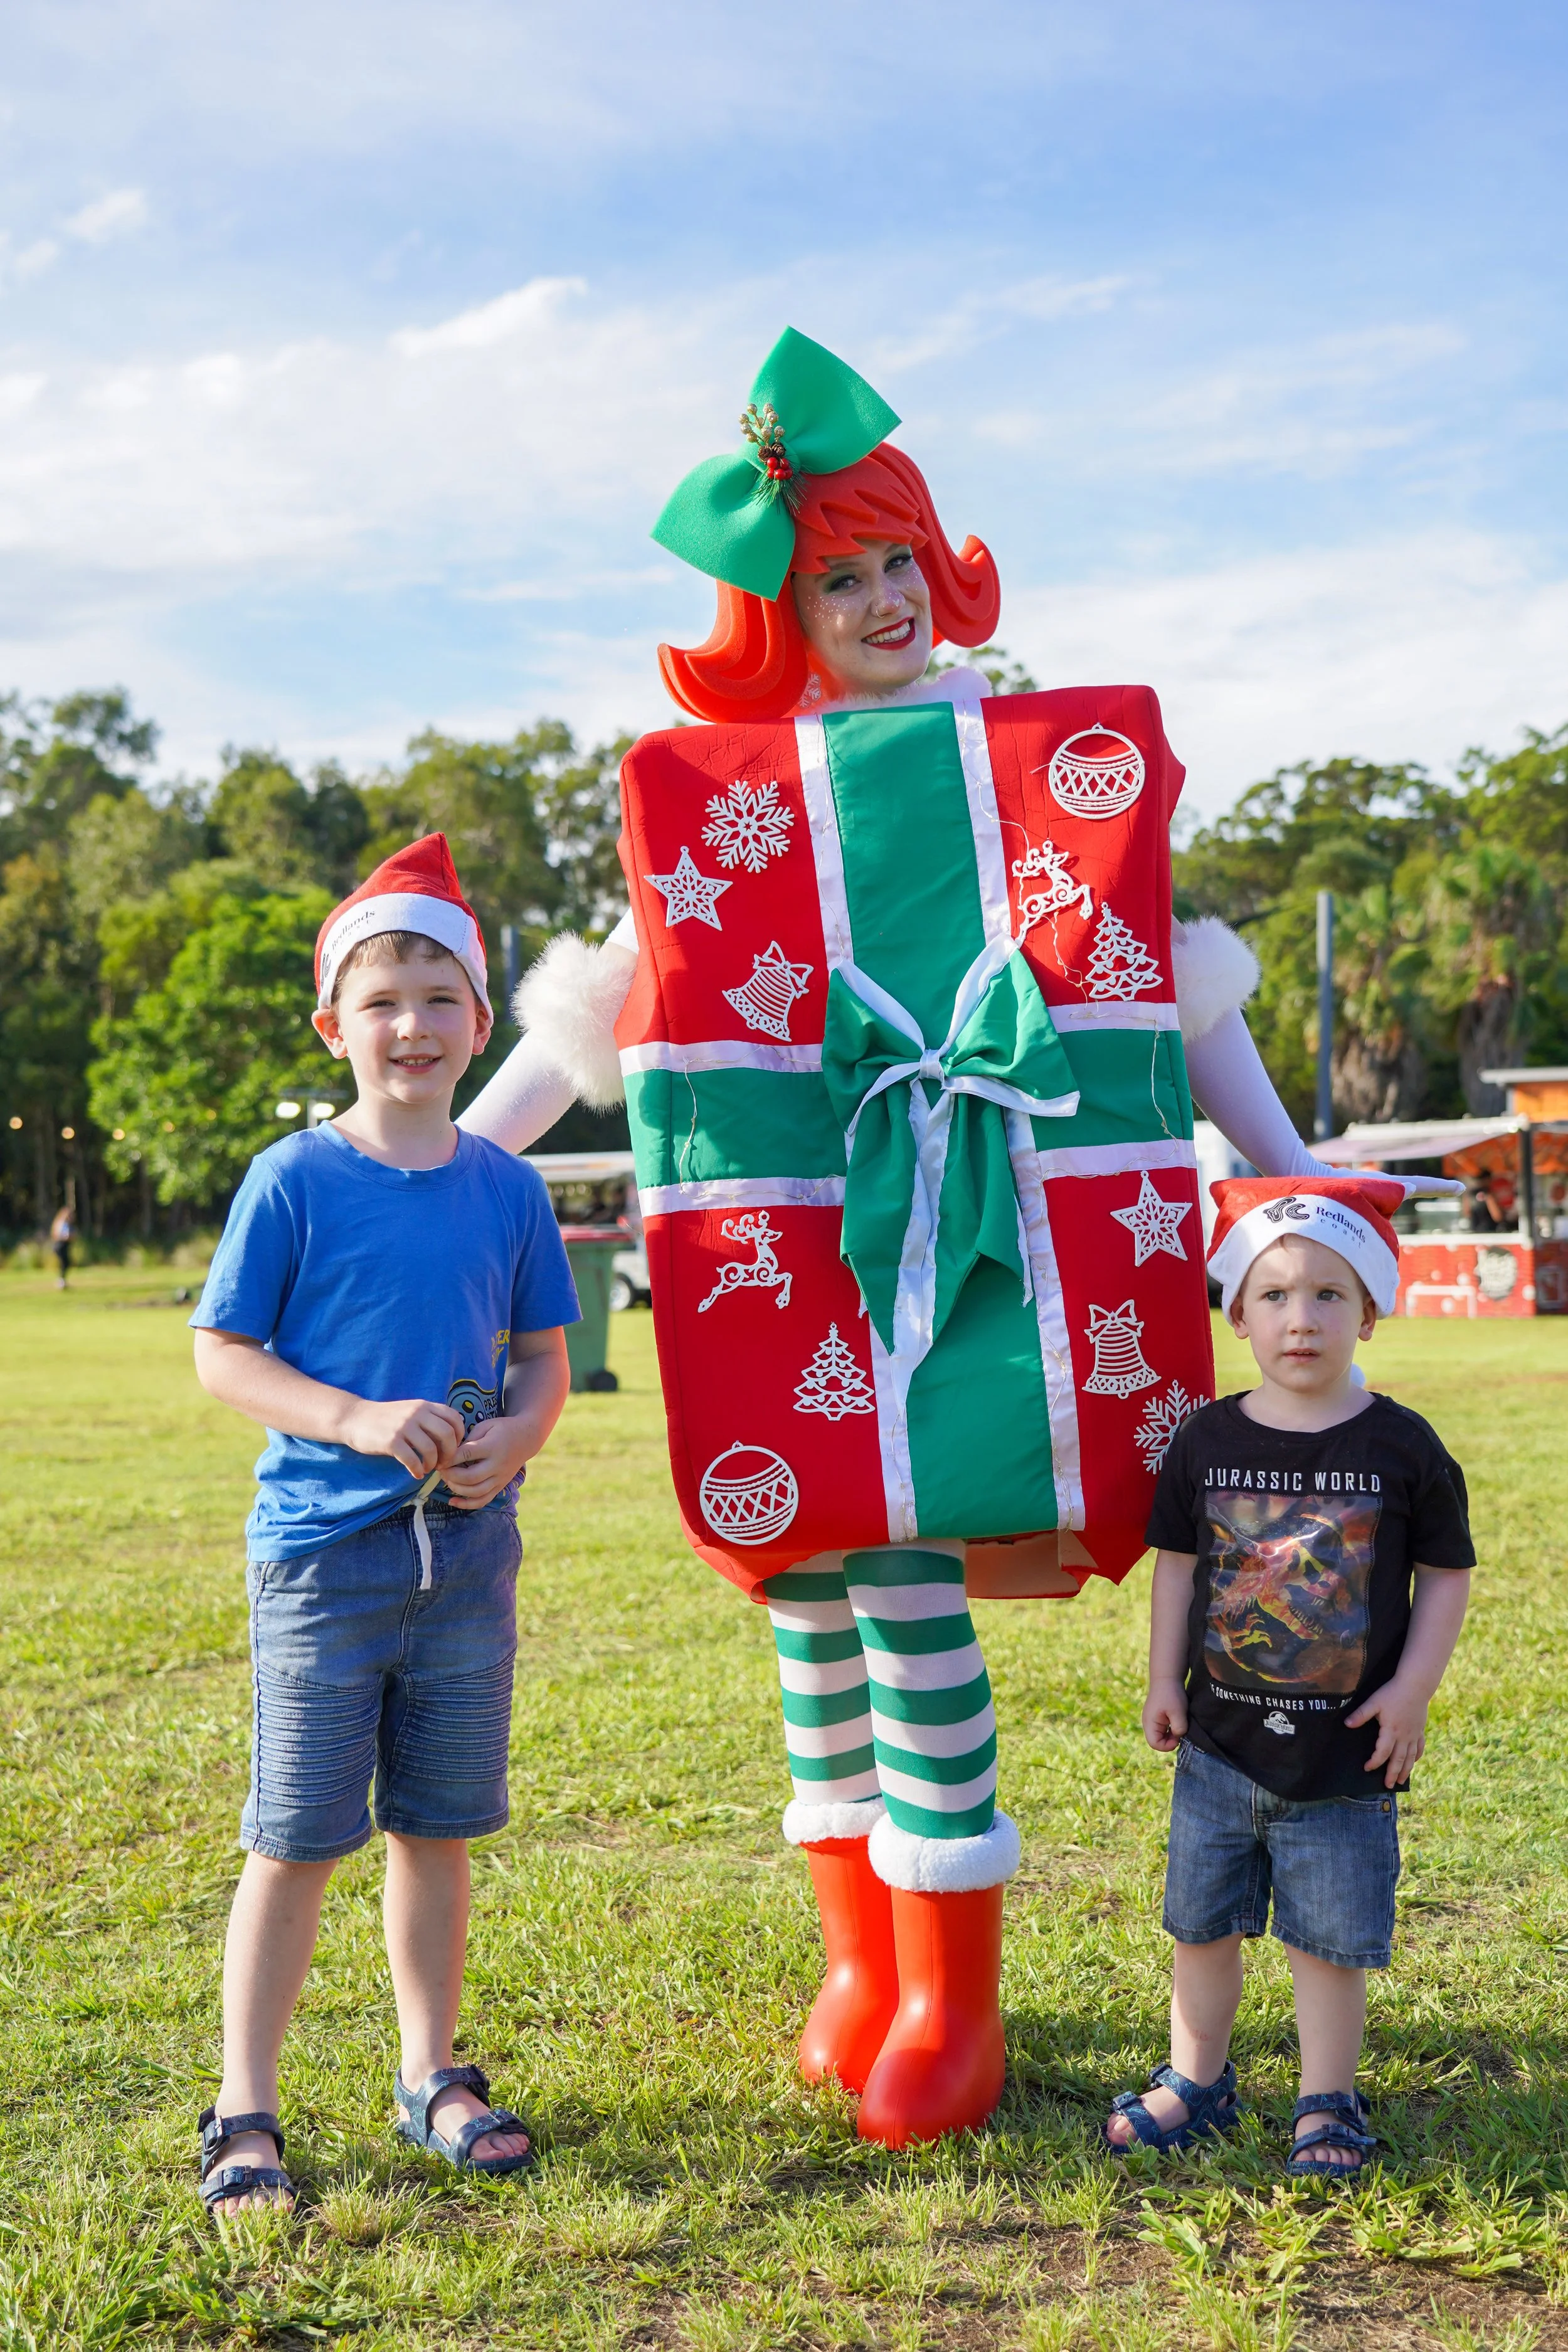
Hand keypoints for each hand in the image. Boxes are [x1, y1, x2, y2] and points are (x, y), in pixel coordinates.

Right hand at [340, 1397, 464, 1476]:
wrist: (355, 1418)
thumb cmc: (385, 1418)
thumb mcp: (410, 1410)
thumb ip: (429, 1418)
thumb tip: (451, 1436)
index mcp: (424, 1405)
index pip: (454, 1418)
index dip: (459, 1436)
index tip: (452, 1448)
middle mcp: (417, 1413)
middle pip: (447, 1435)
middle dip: (449, 1453)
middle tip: (443, 1463)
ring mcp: (404, 1427)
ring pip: (431, 1449)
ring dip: (432, 1464)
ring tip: (427, 1469)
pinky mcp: (391, 1441)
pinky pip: (412, 1460)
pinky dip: (417, 1470)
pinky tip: (416, 1473)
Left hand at [441, 1414, 531, 1509]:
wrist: (527, 1438)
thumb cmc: (502, 1429)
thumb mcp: (486, 1425)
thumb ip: (469, 1438)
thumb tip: (451, 1453)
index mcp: (492, 1446)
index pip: (466, 1454)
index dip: (449, 1458)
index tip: (439, 1458)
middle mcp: (497, 1465)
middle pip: (470, 1477)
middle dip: (450, 1475)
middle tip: (440, 1470)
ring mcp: (500, 1478)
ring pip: (476, 1492)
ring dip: (457, 1489)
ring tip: (447, 1480)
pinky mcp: (500, 1486)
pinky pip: (483, 1500)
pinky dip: (467, 1504)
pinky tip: (452, 1501)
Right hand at [1143, 1679, 1187, 1752]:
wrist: (1167, 1676)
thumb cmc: (1172, 1694)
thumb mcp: (1178, 1713)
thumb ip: (1179, 1729)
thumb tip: (1178, 1736)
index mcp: (1149, 1723)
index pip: (1155, 1744)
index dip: (1168, 1746)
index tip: (1179, 1738)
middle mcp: (1148, 1722)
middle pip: (1157, 1741)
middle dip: (1170, 1740)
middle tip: (1181, 1731)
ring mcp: (1152, 1719)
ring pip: (1160, 1735)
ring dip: (1171, 1734)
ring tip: (1180, 1725)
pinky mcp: (1157, 1715)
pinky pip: (1162, 1728)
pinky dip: (1171, 1728)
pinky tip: (1178, 1721)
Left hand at [1344, 1677, 1427, 1787]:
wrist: (1416, 1685)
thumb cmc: (1392, 1692)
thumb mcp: (1374, 1702)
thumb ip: (1361, 1714)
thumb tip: (1347, 1724)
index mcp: (1391, 1731)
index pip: (1382, 1752)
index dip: (1374, 1762)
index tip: (1367, 1768)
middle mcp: (1404, 1736)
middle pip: (1398, 1760)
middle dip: (1392, 1774)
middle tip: (1387, 1786)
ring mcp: (1413, 1734)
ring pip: (1410, 1757)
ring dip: (1405, 1770)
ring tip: (1400, 1781)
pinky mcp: (1420, 1729)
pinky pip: (1419, 1747)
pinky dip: (1416, 1756)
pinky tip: (1414, 1762)